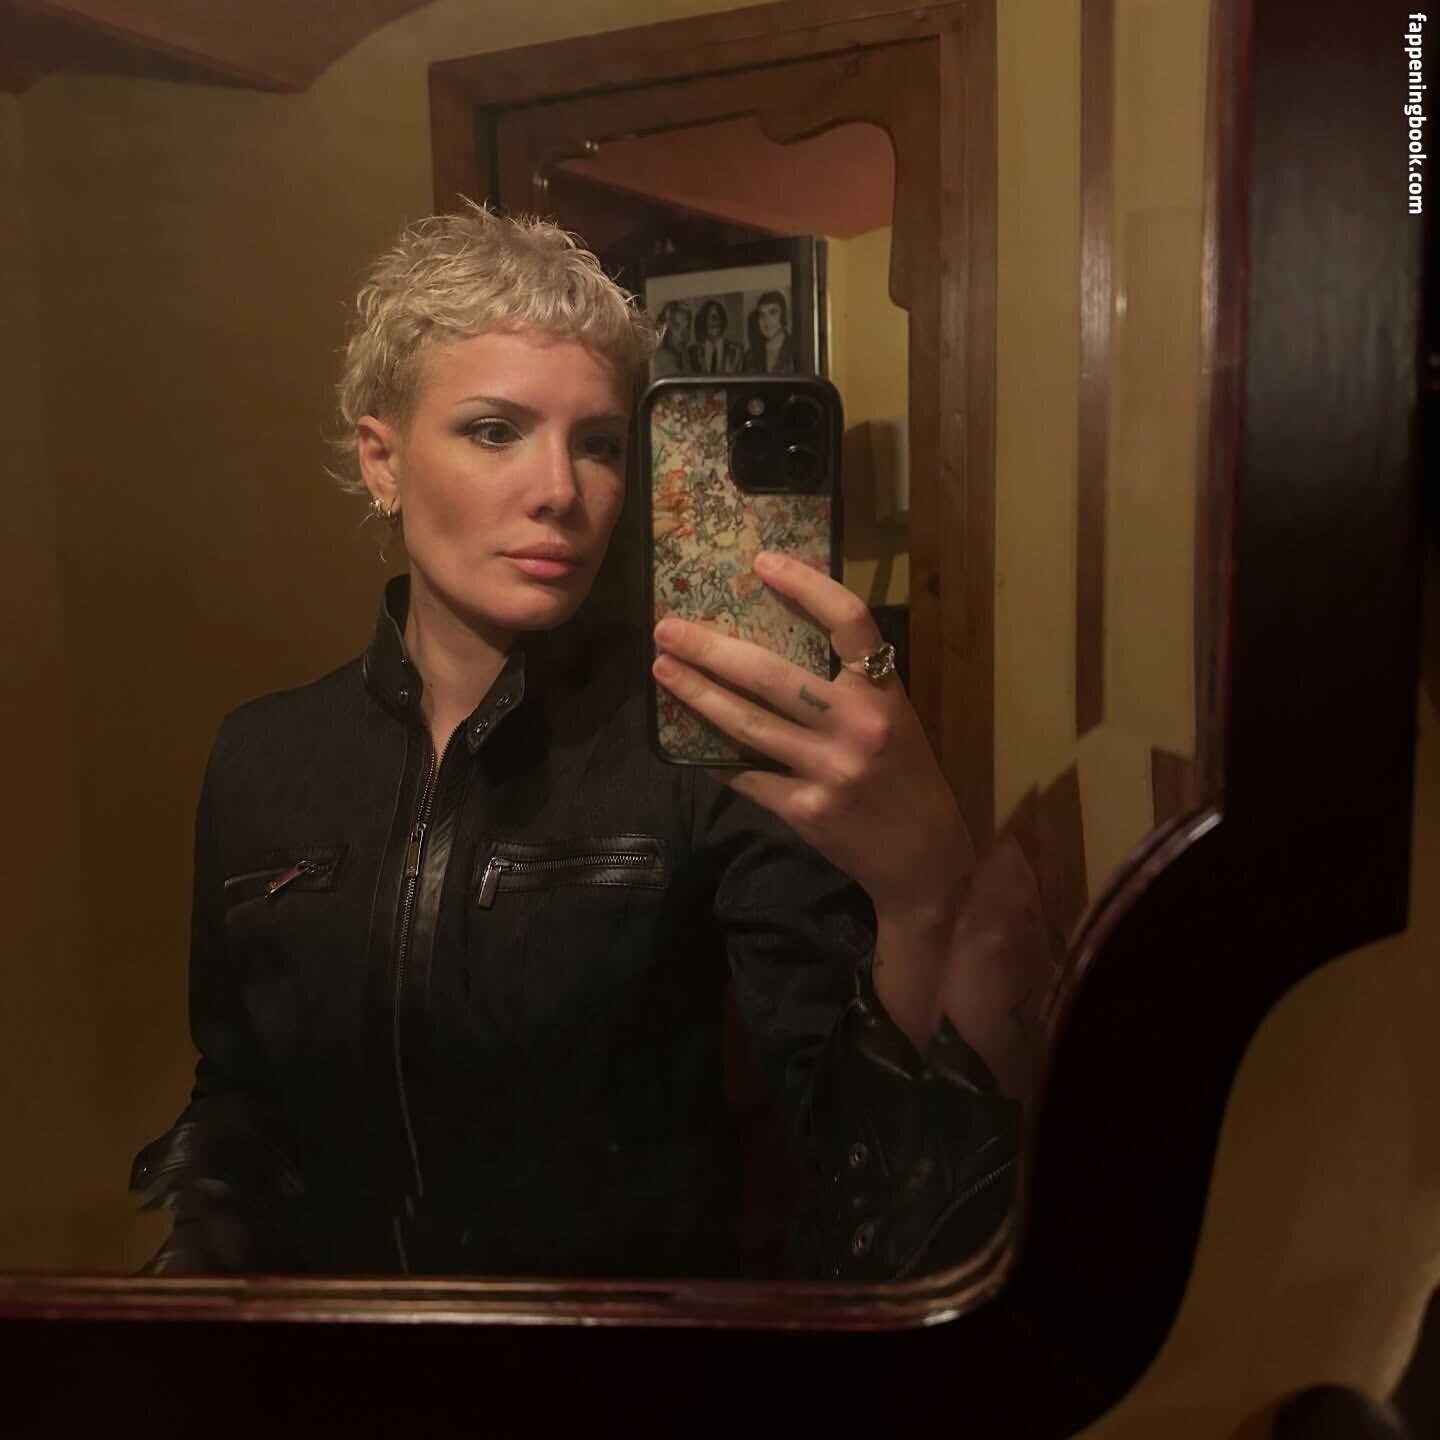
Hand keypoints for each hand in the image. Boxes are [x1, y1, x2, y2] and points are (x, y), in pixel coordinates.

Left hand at [651, 549, 973, 939]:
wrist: (924, 858)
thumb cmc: (906, 777)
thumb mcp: (894, 719)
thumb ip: (847, 686)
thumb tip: (775, 641)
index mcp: (884, 694)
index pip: (849, 620)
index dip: (806, 585)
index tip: (762, 562)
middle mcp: (859, 726)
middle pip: (772, 675)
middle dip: (711, 649)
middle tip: (667, 629)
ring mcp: (829, 770)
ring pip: (747, 724)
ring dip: (697, 695)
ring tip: (662, 671)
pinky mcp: (805, 811)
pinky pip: (747, 776)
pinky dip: (715, 757)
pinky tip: (687, 739)